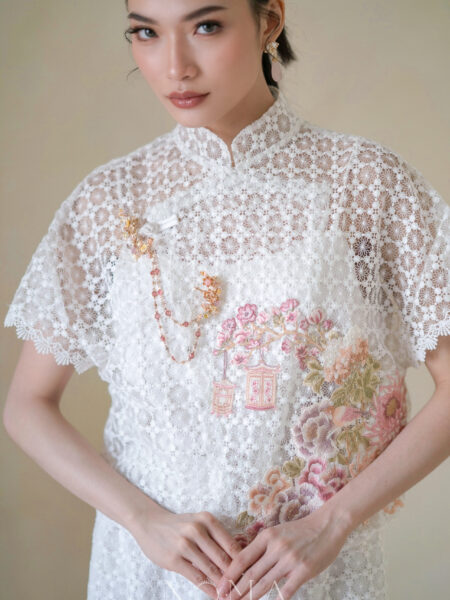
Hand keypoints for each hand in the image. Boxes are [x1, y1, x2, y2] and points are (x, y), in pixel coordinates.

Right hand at [131, 508, 243, 598]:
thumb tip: (239, 560)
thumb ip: (216, 539)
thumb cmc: (179, 526)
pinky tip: (216, 596)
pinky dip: (208, 589)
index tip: (253, 575)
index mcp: (207, 520)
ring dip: (223, 585)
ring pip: (211, 569)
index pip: (232, 544)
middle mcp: (197, 529)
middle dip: (235, 576)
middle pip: (223, 558)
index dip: (243, 562)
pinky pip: (196, 577)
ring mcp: (185, 544)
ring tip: (233, 595)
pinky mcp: (174, 558)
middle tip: (246, 590)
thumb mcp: (198, 524)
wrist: (149, 523)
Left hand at [216, 506, 351, 599]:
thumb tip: (245, 564)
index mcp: (267, 536)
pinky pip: (286, 590)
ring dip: (250, 597)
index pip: (242, 558)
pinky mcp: (303, 571)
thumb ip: (263, 547)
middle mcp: (276, 548)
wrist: (327, 526)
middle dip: (236, 590)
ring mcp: (290, 560)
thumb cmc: (301, 530)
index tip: (220, 586)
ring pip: (264, 584)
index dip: (230, 574)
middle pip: (250, 574)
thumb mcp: (277, 532)